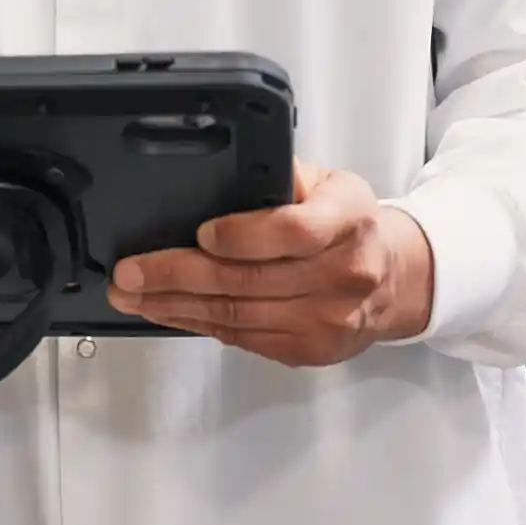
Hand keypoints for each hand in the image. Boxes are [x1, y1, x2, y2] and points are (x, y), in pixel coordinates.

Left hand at [108, 162, 433, 367]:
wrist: (395, 279)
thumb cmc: (351, 224)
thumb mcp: (331, 182)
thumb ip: (283, 175)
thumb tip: (221, 176)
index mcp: (349, 219)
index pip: (292, 231)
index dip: (241, 236)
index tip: (199, 233)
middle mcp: (344, 273)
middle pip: (249, 280)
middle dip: (176, 275)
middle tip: (130, 272)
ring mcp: (328, 319)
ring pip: (237, 315)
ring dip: (175, 305)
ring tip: (133, 295)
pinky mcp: (310, 349)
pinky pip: (243, 338)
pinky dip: (198, 324)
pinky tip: (169, 311)